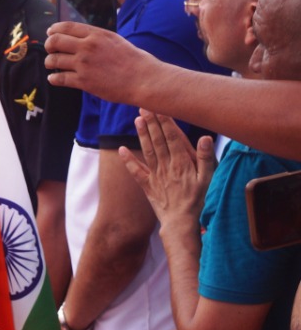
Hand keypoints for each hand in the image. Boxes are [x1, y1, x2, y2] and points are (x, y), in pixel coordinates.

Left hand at [44, 21, 163, 101]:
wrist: (143, 79)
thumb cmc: (134, 60)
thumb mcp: (115, 40)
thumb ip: (97, 38)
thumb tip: (82, 37)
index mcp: (96, 34)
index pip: (66, 27)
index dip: (54, 30)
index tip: (50, 33)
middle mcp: (87, 47)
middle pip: (55, 41)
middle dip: (49, 46)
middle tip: (50, 50)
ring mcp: (83, 64)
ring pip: (54, 60)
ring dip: (49, 62)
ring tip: (52, 64)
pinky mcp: (83, 81)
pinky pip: (59, 78)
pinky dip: (53, 78)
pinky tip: (54, 78)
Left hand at [118, 110, 214, 230]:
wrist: (182, 224)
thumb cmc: (200, 202)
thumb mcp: (209, 180)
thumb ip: (206, 158)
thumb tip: (204, 137)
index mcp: (182, 163)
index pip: (172, 138)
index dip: (165, 122)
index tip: (160, 106)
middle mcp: (167, 167)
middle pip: (158, 141)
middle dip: (151, 122)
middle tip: (144, 105)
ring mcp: (156, 176)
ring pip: (148, 151)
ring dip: (142, 135)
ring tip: (137, 119)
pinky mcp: (148, 186)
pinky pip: (136, 171)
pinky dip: (128, 160)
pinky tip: (121, 149)